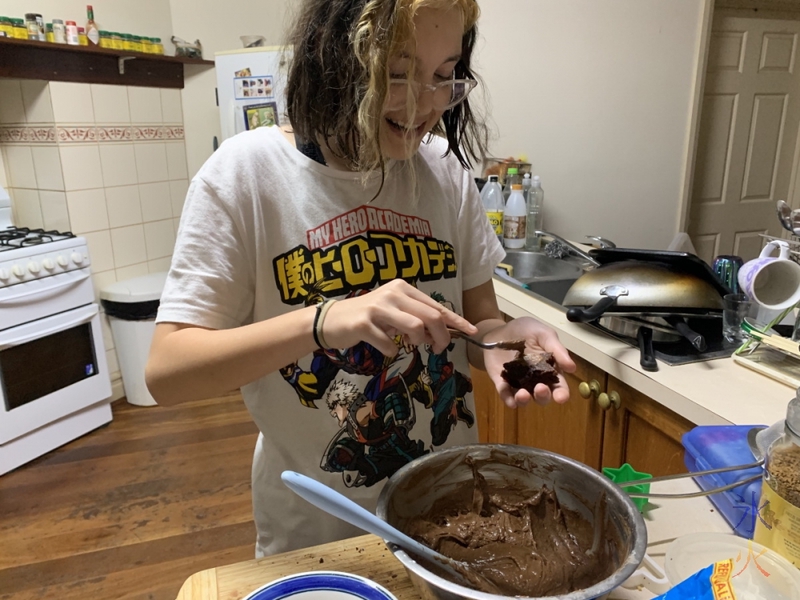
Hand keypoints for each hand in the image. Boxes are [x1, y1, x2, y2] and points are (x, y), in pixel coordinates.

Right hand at [321, 279, 476, 355]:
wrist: (331, 320)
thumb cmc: (368, 317)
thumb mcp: (394, 313)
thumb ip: (416, 319)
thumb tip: (440, 335)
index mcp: (403, 289)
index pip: (436, 306)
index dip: (456, 320)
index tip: (472, 331)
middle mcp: (393, 294)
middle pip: (431, 316)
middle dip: (441, 336)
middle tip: (439, 349)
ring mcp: (377, 308)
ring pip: (415, 327)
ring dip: (418, 342)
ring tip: (409, 344)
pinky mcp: (364, 324)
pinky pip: (390, 344)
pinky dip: (392, 350)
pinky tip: (385, 346)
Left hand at [482, 317, 575, 407]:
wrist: (499, 330)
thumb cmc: (525, 331)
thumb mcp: (543, 334)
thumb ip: (556, 349)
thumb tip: (572, 368)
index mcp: (549, 369)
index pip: (559, 386)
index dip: (561, 394)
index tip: (561, 397)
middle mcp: (536, 381)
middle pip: (542, 396)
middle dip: (543, 396)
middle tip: (540, 388)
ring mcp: (518, 383)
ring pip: (524, 399)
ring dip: (525, 400)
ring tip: (523, 394)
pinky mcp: (502, 383)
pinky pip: (506, 395)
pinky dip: (508, 400)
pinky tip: (511, 401)